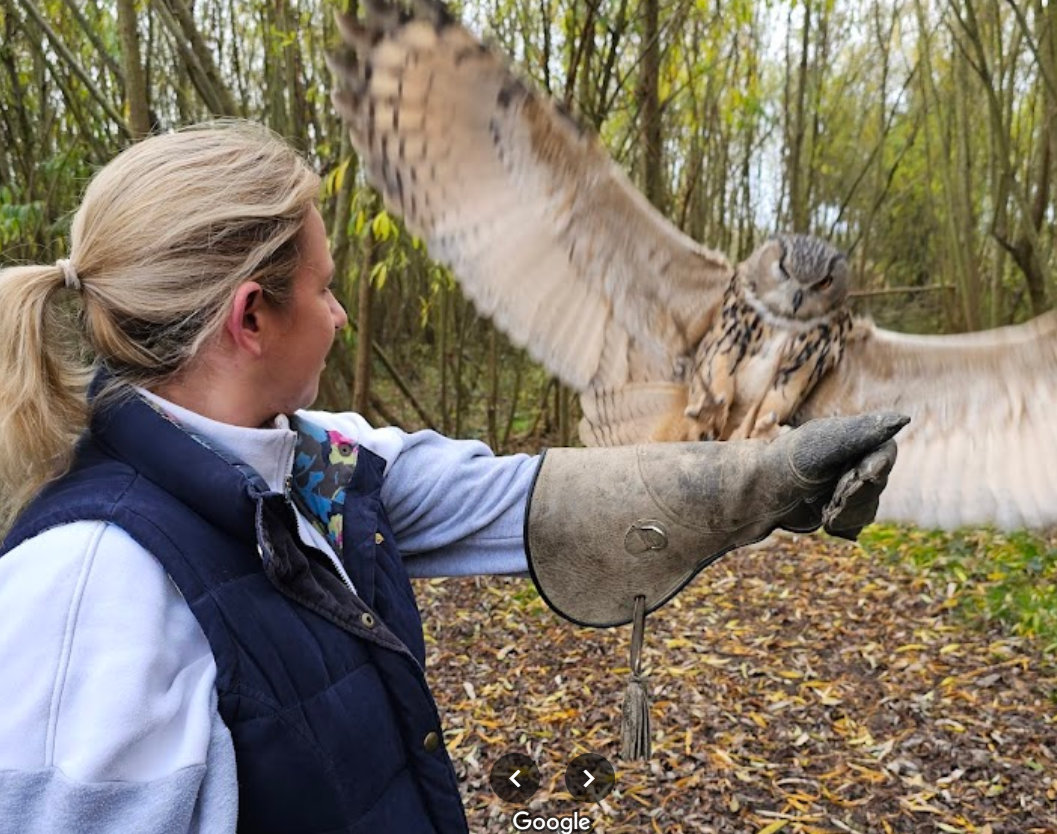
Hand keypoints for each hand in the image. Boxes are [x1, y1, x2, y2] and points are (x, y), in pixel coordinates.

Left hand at [766, 414, 906, 537]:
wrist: (758, 493)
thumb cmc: (787, 461)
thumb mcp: (822, 443)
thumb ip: (860, 432)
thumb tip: (903, 419)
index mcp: (856, 437)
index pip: (885, 454)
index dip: (873, 470)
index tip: (855, 477)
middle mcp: (857, 459)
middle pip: (878, 484)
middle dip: (852, 494)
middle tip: (831, 497)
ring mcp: (851, 485)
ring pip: (870, 507)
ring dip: (846, 511)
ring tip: (822, 507)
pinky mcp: (842, 508)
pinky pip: (858, 523)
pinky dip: (841, 523)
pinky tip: (822, 515)